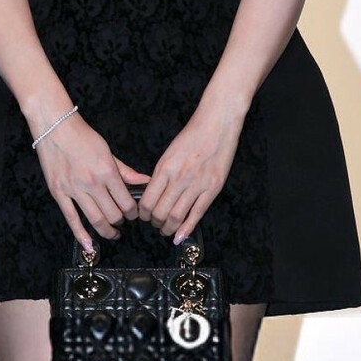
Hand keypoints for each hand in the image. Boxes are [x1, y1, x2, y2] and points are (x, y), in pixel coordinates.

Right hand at [32, 109, 151, 253]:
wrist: (55, 127)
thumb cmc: (83, 137)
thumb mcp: (108, 152)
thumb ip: (126, 171)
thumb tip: (145, 181)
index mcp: (107, 172)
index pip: (126, 202)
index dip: (133, 212)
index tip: (134, 213)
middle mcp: (92, 183)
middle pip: (113, 214)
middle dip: (121, 221)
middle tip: (122, 221)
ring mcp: (74, 189)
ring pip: (95, 220)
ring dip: (106, 231)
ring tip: (112, 233)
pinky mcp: (59, 193)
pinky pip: (71, 219)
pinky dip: (81, 235)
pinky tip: (90, 245)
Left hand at [134, 97, 244, 242]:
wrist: (216, 124)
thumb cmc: (192, 136)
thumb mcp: (169, 153)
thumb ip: (161, 175)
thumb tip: (152, 194)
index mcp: (165, 169)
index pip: (147, 201)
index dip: (143, 214)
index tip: (144, 216)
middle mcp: (179, 179)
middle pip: (160, 213)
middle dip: (155, 223)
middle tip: (155, 224)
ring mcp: (197, 185)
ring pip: (176, 217)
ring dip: (168, 228)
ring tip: (167, 229)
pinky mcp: (212, 189)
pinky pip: (197, 214)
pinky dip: (187, 229)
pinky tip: (180, 236)